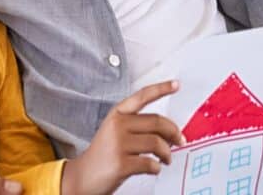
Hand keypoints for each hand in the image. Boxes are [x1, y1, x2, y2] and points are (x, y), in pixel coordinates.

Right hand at [61, 81, 183, 194]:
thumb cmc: (102, 156)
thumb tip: (169, 132)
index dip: (161, 89)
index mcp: (116, 115)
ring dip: (167, 153)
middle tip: (179, 140)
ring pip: (157, 143)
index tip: (175, 85)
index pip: (142, 96)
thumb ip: (137, 127)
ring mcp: (118, 144)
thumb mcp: (115, 132)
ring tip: (166, 159)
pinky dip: (157, 167)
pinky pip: (150, 163)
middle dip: (173, 132)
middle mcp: (117, 126)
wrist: (82, 177)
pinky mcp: (121, 163)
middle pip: (157, 122)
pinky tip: (154, 168)